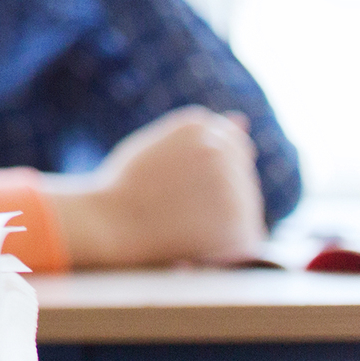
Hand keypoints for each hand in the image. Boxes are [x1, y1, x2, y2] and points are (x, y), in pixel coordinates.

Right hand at [51, 106, 264, 266]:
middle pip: (241, 170)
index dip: (204, 166)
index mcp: (197, 125)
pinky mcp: (241, 225)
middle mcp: (220, 151)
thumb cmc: (126, 187)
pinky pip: (251, 233)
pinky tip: (199, 241)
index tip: (178, 179)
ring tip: (183, 221)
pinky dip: (231, 242)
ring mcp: (233, 188)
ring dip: (226, 214)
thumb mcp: (159, 145)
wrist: (108, 225)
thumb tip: (242, 119)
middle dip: (219, 188)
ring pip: (246, 201)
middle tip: (175, 201)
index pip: (230, 139)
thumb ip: (202, 134)